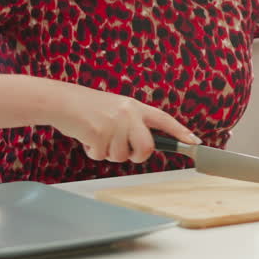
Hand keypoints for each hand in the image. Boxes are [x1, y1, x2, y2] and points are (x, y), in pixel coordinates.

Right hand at [51, 84, 198, 163]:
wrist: (63, 101)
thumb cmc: (88, 108)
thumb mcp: (115, 109)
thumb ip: (131, 123)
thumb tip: (143, 146)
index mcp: (134, 106)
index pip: (164, 120)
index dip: (181, 132)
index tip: (195, 143)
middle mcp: (128, 113)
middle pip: (147, 148)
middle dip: (137, 156)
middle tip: (125, 152)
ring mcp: (114, 123)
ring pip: (121, 156)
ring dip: (108, 153)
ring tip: (97, 136)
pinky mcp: (99, 133)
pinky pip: (102, 156)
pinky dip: (93, 153)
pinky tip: (86, 137)